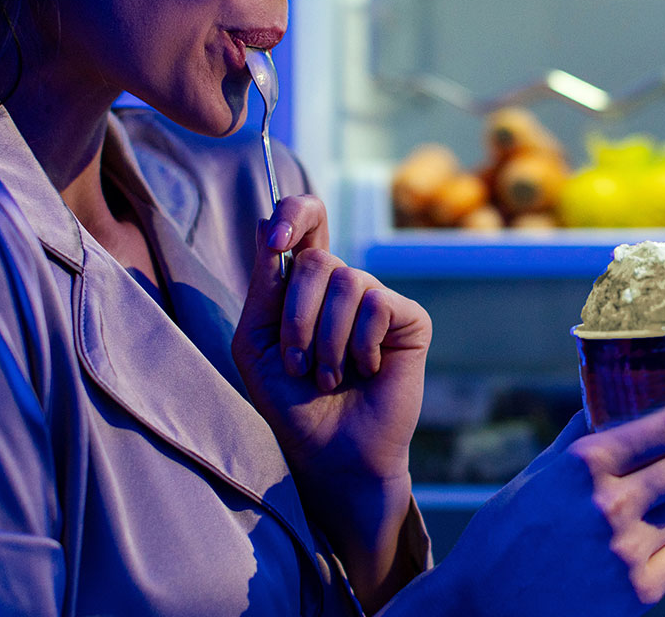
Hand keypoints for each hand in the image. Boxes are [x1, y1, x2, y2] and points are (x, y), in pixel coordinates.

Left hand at [232, 193, 431, 606]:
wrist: (329, 451)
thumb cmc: (290, 401)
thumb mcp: (257, 342)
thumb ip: (263, 286)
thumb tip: (269, 226)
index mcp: (303, 283)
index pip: (305, 219)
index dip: (293, 212)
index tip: (275, 239)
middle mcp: (342, 284)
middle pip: (316, 258)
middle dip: (296, 317)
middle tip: (298, 363)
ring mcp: (377, 299)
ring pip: (347, 281)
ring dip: (326, 339)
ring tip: (328, 376)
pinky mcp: (408, 319)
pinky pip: (377, 304)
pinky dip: (359, 344)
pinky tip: (363, 371)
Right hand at [433, 386, 664, 616]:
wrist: (483, 608)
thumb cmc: (506, 537)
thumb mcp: (538, 475)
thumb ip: (582, 439)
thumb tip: (610, 399)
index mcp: (585, 464)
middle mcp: (611, 504)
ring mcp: (627, 551)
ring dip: (659, 515)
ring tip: (607, 535)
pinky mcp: (639, 592)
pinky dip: (656, 554)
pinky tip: (613, 563)